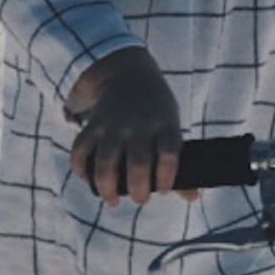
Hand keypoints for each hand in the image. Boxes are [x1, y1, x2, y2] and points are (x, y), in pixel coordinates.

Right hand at [63, 49, 188, 206]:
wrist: (129, 73)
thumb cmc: (157, 113)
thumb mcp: (172, 128)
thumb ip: (177, 163)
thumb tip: (193, 198)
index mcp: (165, 125)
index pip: (169, 153)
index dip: (167, 176)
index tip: (164, 190)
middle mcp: (139, 126)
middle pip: (138, 164)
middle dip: (139, 189)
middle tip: (141, 199)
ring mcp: (114, 125)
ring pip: (106, 161)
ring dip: (107, 186)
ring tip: (112, 201)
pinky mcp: (93, 125)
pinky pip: (81, 149)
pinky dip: (81, 168)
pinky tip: (88, 180)